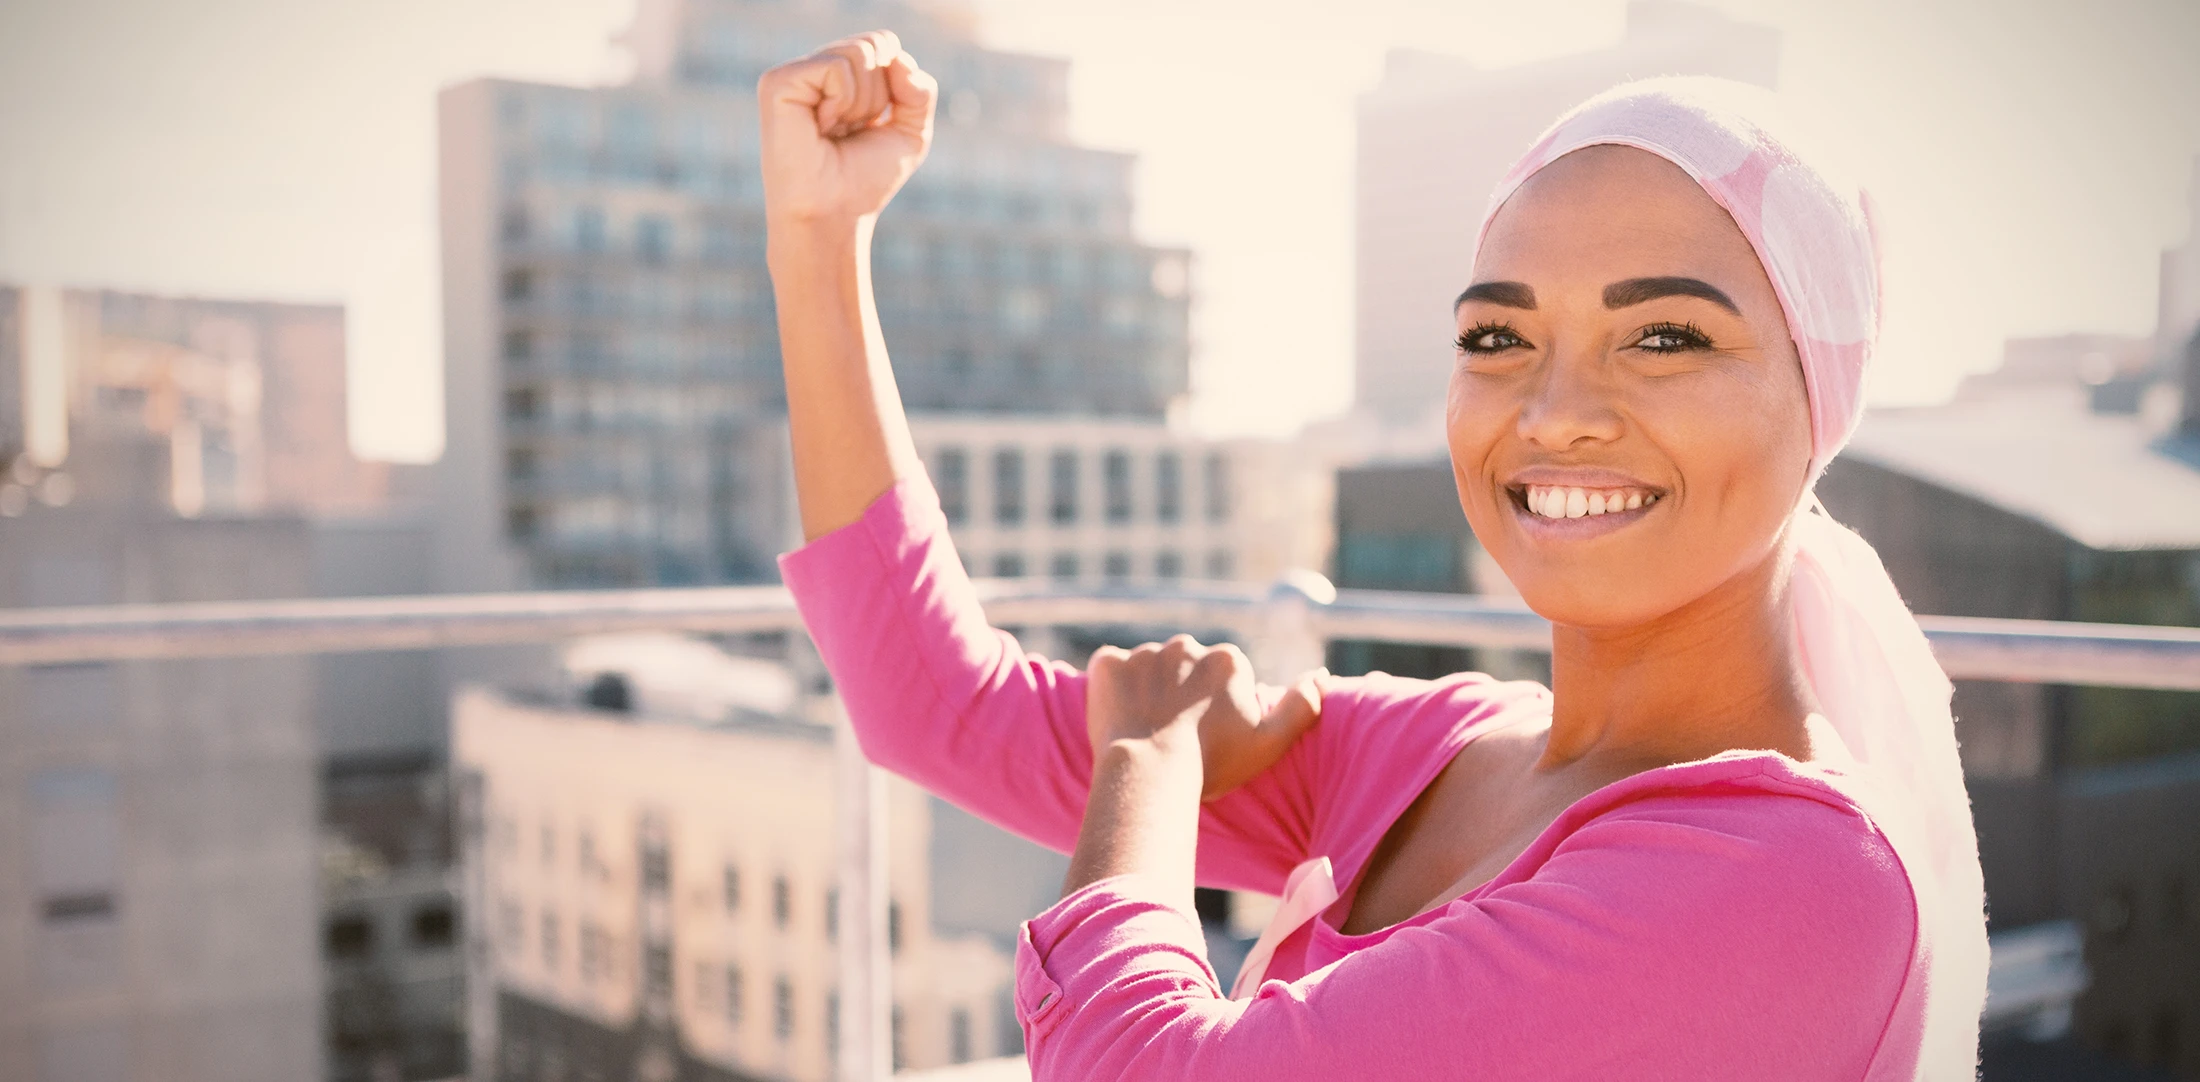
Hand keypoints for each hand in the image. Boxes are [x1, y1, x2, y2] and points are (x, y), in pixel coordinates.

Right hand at [758, 30, 937, 226]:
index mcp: (838, 78)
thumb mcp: (910, 133)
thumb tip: (897, 57)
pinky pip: (836, 68)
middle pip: (876, 46)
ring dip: (862, 103)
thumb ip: (919, 90)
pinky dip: (842, 103)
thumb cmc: (864, 181)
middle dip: (880, 96)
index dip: (896, 85)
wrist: (834, 216)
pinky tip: (820, 127)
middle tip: (851, 131)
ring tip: (834, 132)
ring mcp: (794, 75)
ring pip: (859, 53)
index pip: (885, 44)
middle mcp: (814, 71)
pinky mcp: (778, 83)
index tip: (872, 125)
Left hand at [1085, 635, 1324, 801]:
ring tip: (1144, 731)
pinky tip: (1116, 717)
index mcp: (1227, 660)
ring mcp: (1143, 652)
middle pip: (1185, 668)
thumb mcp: (1270, 742)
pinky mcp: (1107, 663)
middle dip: (1180, 693)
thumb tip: (1320, 674)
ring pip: (1147, 669)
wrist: (1149, 774)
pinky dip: (1110, 689)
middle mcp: (1187, 645)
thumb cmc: (1212, 763)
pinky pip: (1109, 669)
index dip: (1215, 709)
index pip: (1223, 678)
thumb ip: (1301, 706)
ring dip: (1145, 690)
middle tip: (1173, 735)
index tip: (1207, 736)